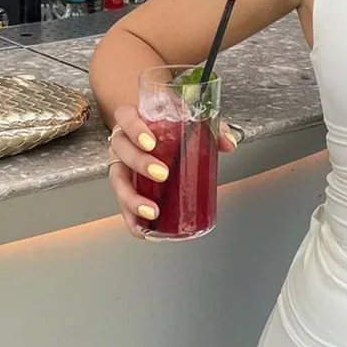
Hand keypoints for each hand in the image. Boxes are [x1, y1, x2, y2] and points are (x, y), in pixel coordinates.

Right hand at [105, 103, 239, 238]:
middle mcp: (123, 141)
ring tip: (151, 210)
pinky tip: (142, 229)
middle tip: (162, 174)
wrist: (153, 130)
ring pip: (118, 179)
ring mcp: (121, 164)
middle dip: (140, 163)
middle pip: (121, 149)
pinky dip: (131, 217)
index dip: (135, 130)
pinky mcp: (126, 185)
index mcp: (134, 118)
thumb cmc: (168, 124)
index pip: (126, 117)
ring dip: (132, 198)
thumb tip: (229, 143)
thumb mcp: (189, 120)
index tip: (150, 142)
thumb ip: (211, 128)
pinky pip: (123, 202)